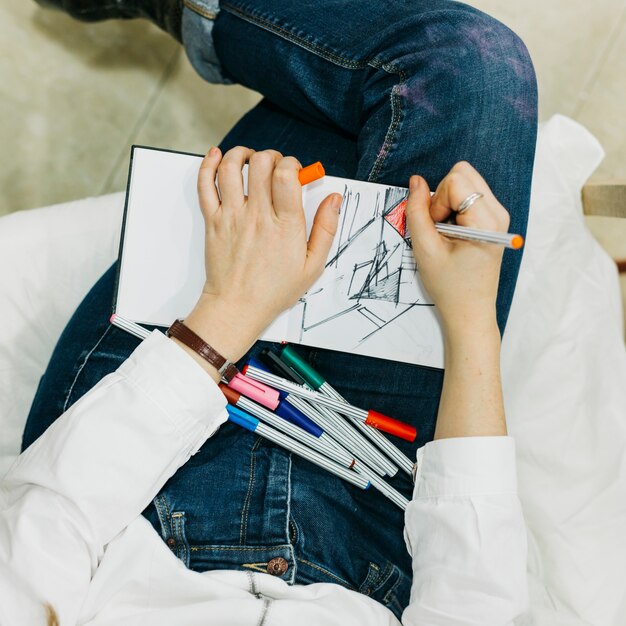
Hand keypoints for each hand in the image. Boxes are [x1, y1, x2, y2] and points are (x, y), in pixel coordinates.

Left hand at [180, 146, 340, 375]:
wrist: (237, 307)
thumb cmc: (274, 290)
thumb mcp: (313, 266)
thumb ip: (325, 229)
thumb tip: (334, 199)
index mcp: (285, 225)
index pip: (286, 174)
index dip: (292, 163)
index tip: (295, 172)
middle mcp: (257, 216)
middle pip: (261, 164)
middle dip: (271, 156)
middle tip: (275, 167)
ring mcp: (232, 216)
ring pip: (231, 167)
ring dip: (242, 154)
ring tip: (250, 159)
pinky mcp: (213, 221)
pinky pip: (205, 185)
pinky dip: (209, 164)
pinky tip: (217, 156)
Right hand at [405, 161, 509, 336]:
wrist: (470, 311)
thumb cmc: (450, 286)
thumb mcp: (425, 249)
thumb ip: (417, 211)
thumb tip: (416, 181)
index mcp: (487, 220)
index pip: (456, 180)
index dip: (437, 201)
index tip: (436, 228)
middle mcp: (499, 212)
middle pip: (463, 173)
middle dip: (443, 196)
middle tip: (440, 228)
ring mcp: (498, 214)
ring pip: (465, 182)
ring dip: (447, 203)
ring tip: (447, 233)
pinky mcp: (493, 218)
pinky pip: (468, 195)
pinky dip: (453, 208)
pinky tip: (453, 233)